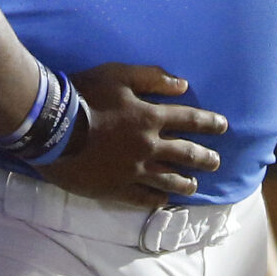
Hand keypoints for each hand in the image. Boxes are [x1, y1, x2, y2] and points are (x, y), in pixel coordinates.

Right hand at [39, 64, 226, 207]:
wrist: (53, 127)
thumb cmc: (84, 95)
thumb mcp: (118, 75)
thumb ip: (152, 78)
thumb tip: (182, 85)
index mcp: (150, 117)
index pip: (188, 120)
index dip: (208, 122)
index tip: (223, 126)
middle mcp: (148, 146)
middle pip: (185, 154)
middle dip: (204, 157)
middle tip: (216, 162)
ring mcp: (133, 170)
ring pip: (168, 179)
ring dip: (185, 182)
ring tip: (194, 185)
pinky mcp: (116, 188)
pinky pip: (143, 197)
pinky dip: (156, 199)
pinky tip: (163, 200)